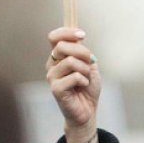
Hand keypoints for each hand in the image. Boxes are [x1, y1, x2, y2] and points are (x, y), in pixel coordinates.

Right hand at [46, 27, 101, 142]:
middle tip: (91, 62)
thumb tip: (79, 38)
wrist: (88, 110)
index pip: (54, 37)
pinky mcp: (56, 89)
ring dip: (85, 69)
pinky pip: (74, 76)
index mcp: (58, 57)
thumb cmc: (87, 88)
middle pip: (62, 46)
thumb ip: (82, 51)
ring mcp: (52, 77)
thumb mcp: (88, 65)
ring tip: (86, 78)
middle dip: (82, 52)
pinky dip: (84, 80)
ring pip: (70, 61)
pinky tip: (82, 87)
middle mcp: (52, 65)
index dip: (67, 32)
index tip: (82, 35)